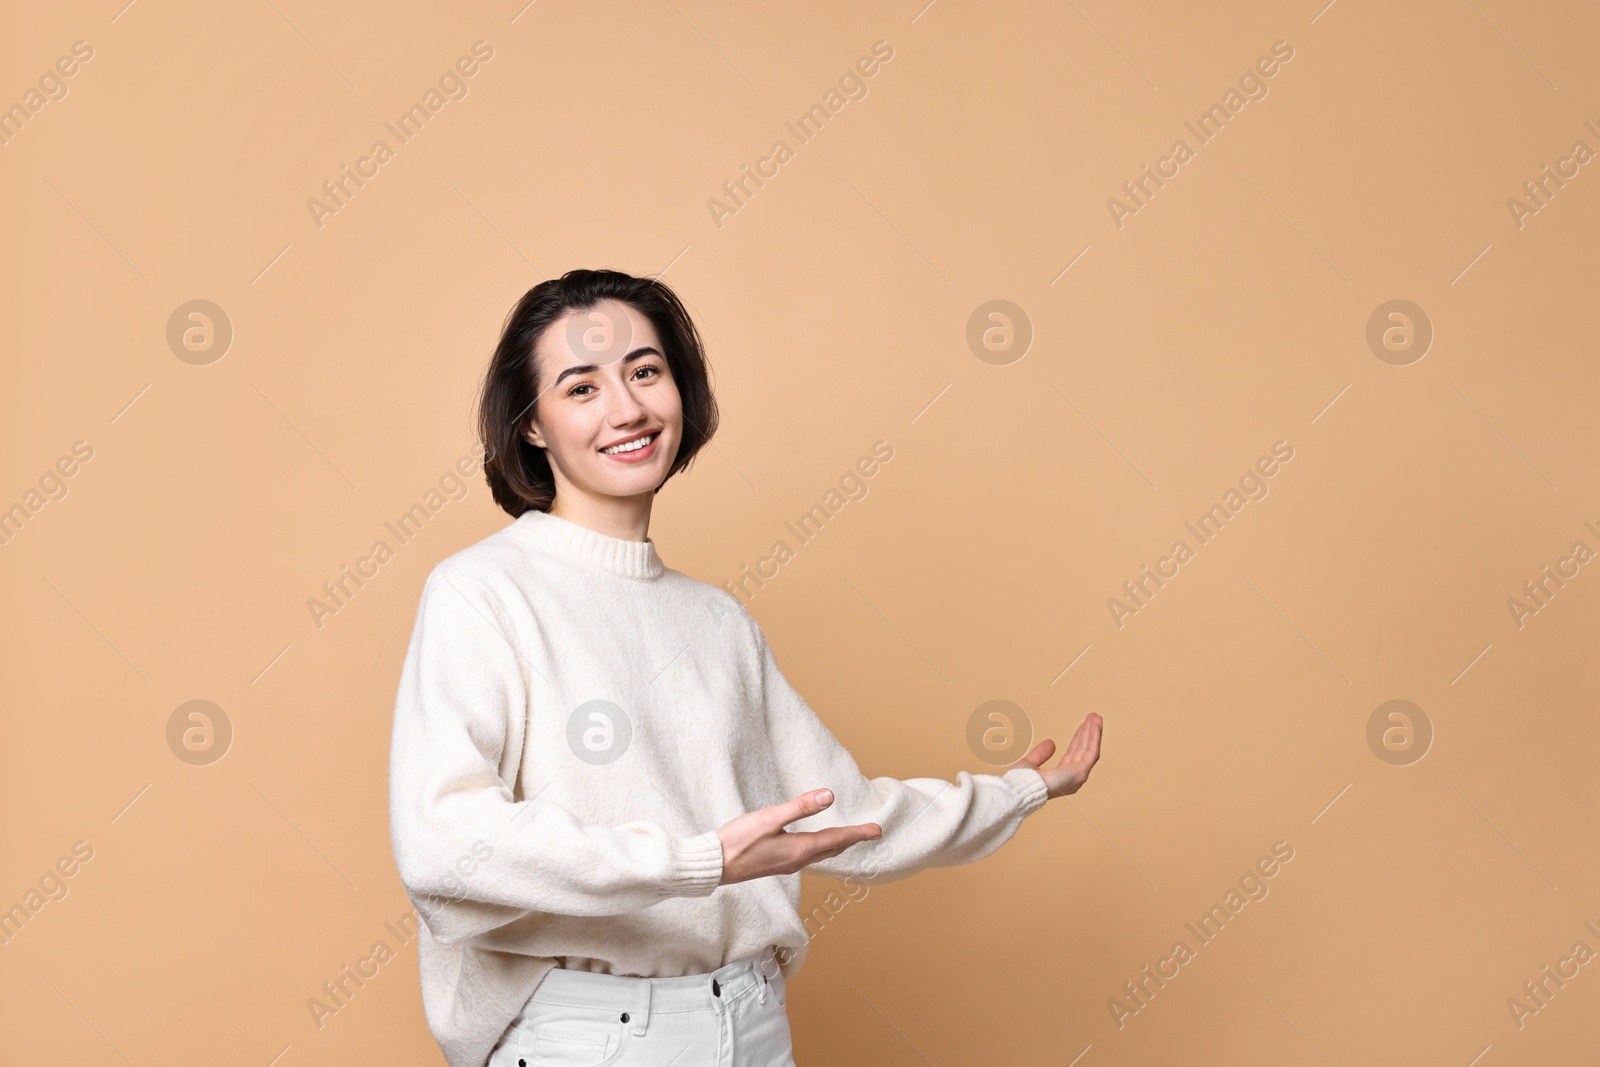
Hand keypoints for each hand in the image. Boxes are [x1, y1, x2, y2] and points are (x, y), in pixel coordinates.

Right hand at [716, 788, 881, 885]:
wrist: (715, 865)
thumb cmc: (738, 840)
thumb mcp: (769, 818)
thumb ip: (800, 807)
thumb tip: (829, 796)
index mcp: (799, 849)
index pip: (837, 839)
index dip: (859, 833)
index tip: (877, 831)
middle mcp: (797, 860)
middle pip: (832, 849)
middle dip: (852, 840)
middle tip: (871, 833)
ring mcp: (787, 865)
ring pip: (821, 854)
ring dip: (838, 845)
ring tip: (850, 837)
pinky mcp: (777, 864)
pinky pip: (809, 856)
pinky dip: (821, 848)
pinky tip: (816, 845)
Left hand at [1011, 712, 1102, 798]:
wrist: (1023, 787)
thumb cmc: (1022, 781)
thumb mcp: (1031, 762)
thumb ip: (1041, 753)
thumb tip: (1050, 743)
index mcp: (1061, 776)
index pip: (1073, 753)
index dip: (1078, 738)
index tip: (1082, 726)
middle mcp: (1072, 778)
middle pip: (1083, 750)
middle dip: (1088, 733)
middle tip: (1092, 718)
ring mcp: (1078, 776)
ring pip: (1089, 749)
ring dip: (1093, 732)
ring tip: (1096, 718)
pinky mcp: (1081, 773)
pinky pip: (1092, 752)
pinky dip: (1094, 737)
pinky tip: (1095, 726)